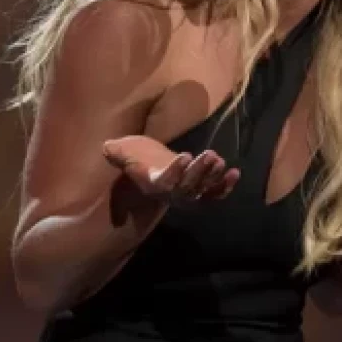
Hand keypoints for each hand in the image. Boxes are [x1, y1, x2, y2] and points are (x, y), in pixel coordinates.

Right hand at [102, 135, 239, 202]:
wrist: (151, 169)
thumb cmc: (137, 158)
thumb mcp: (124, 153)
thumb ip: (117, 152)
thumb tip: (107, 147)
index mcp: (152, 184)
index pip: (164, 181)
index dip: (175, 171)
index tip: (184, 155)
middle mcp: (172, 194)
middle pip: (187, 187)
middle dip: (199, 172)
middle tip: (210, 155)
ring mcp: (187, 194)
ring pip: (202, 190)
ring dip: (213, 177)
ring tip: (220, 160)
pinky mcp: (200, 191)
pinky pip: (214, 194)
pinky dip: (225, 186)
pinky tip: (234, 173)